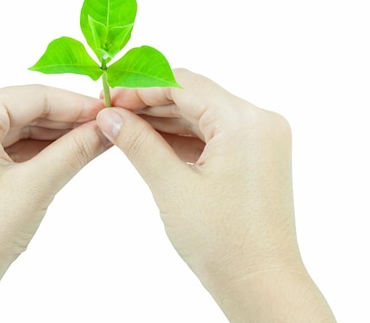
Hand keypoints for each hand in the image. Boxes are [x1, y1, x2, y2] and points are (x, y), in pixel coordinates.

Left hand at [0, 85, 108, 321]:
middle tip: (105, 127)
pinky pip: (4, 143)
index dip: (75, 104)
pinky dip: (34, 148)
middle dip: (66, 121)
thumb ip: (76, 149)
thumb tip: (107, 128)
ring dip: (53, 135)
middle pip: (23, 109)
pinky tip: (66, 151)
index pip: (32, 97)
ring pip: (16, 126)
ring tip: (92, 140)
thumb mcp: (38, 185)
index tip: (108, 110)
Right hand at [96, 69, 335, 321]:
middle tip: (111, 114)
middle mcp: (260, 121)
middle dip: (151, 104)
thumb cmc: (222, 242)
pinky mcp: (256, 155)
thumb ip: (138, 143)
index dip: (142, 88)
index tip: (109, 98)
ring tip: (124, 128)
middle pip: (195, 96)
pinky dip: (183, 137)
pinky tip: (151, 141)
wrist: (261, 285)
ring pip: (203, 115)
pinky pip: (214, 134)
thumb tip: (108, 115)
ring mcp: (261, 138)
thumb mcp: (172, 187)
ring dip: (165, 120)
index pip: (184, 84)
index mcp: (245, 122)